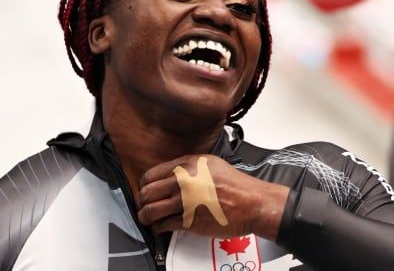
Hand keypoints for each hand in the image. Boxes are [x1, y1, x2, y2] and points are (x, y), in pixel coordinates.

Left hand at [136, 154, 289, 239]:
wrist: (252, 203)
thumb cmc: (235, 185)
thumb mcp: (210, 164)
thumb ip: (188, 167)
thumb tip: (170, 176)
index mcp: (186, 165)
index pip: (150, 175)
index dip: (144, 186)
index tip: (145, 192)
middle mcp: (182, 181)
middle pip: (146, 193)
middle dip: (142, 202)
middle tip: (144, 207)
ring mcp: (184, 202)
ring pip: (150, 211)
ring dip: (145, 217)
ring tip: (146, 219)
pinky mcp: (189, 221)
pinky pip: (163, 226)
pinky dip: (157, 229)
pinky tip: (158, 229)